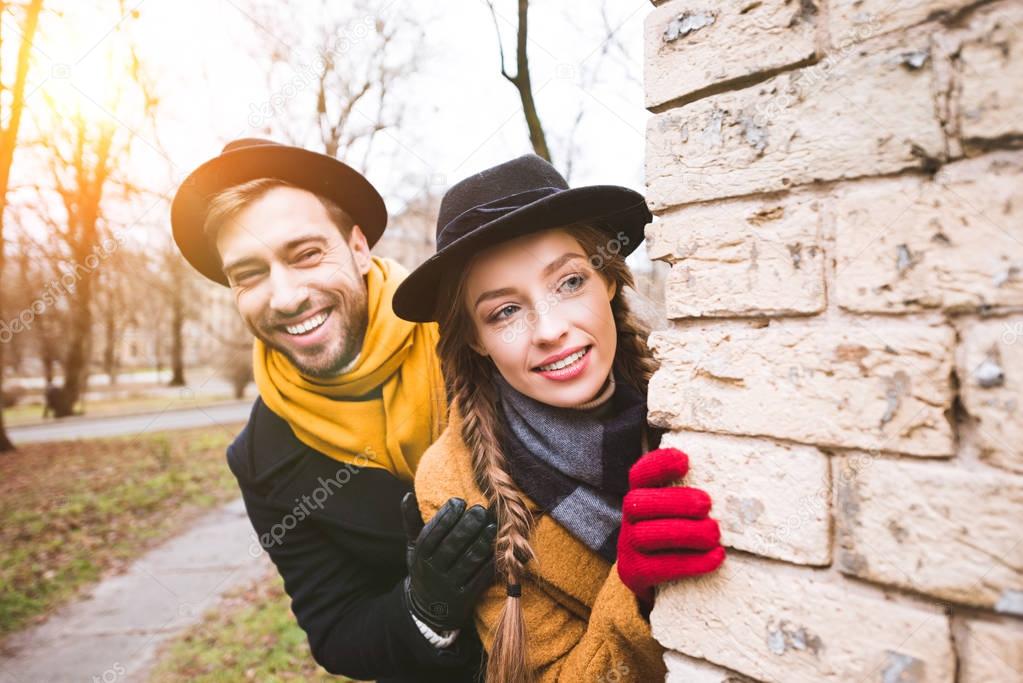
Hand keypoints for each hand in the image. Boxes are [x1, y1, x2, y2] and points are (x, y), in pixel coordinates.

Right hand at [401, 492, 497, 631]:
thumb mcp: (413, 547)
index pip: (431, 534)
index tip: (459, 501)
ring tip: (492, 525)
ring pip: (467, 561)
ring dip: (481, 541)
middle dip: (467, 526)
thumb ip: (412, 521)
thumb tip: (407, 494)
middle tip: (480, 509)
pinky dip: (489, 563)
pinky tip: (497, 549)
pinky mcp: (464, 599)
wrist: (428, 610)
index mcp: (419, 556)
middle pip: (451, 546)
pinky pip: (479, 578)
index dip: (445, 516)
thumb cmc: (425, 568)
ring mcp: (448, 586)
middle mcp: (432, 572)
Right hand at [617, 448, 724, 606]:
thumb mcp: (680, 509)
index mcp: (641, 495)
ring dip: (686, 532)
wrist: (658, 578)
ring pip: (648, 535)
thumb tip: (740, 483)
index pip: (640, 474)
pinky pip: (660, 567)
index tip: (685, 460)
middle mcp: (629, 518)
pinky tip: (717, 556)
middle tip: (707, 504)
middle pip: (639, 504)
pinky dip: (692, 562)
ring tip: (715, 533)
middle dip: (675, 501)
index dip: (658, 465)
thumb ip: (695, 493)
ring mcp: (628, 546)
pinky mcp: (635, 572)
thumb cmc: (679, 533)